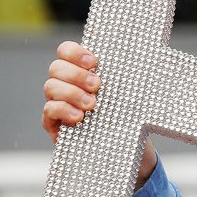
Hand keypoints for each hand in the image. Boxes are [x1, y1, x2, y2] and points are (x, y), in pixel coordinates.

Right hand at [42, 41, 157, 184]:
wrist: (128, 145)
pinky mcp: (53, 124)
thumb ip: (127, 74)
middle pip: (56, 68)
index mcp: (82, 70)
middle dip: (76, 74)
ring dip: (71, 93)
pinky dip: (62, 110)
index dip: (74, 52)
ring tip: (92, 104)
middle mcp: (66, 84)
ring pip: (50, 87)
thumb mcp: (131, 91)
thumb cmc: (130, 112)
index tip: (94, 62)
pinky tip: (79, 117)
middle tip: (97, 85)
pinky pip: (48, 111)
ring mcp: (57, 103)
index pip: (65, 51)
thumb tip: (148, 58)